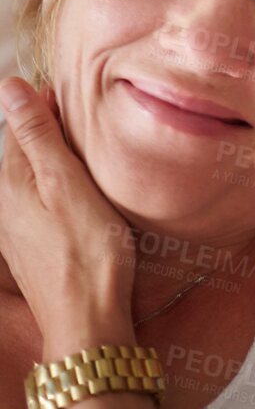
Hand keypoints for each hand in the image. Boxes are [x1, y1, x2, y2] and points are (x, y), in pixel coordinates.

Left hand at [0, 77, 135, 353]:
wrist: (88, 322)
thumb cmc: (87, 251)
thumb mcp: (65, 181)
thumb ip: (38, 134)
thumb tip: (10, 86)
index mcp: (11, 180)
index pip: (21, 121)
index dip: (51, 103)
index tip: (83, 97)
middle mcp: (6, 202)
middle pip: (25, 148)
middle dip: (52, 129)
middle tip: (92, 121)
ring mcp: (17, 227)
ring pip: (33, 174)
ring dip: (58, 158)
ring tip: (91, 152)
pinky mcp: (32, 246)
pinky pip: (41, 199)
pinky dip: (60, 185)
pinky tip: (81, 192)